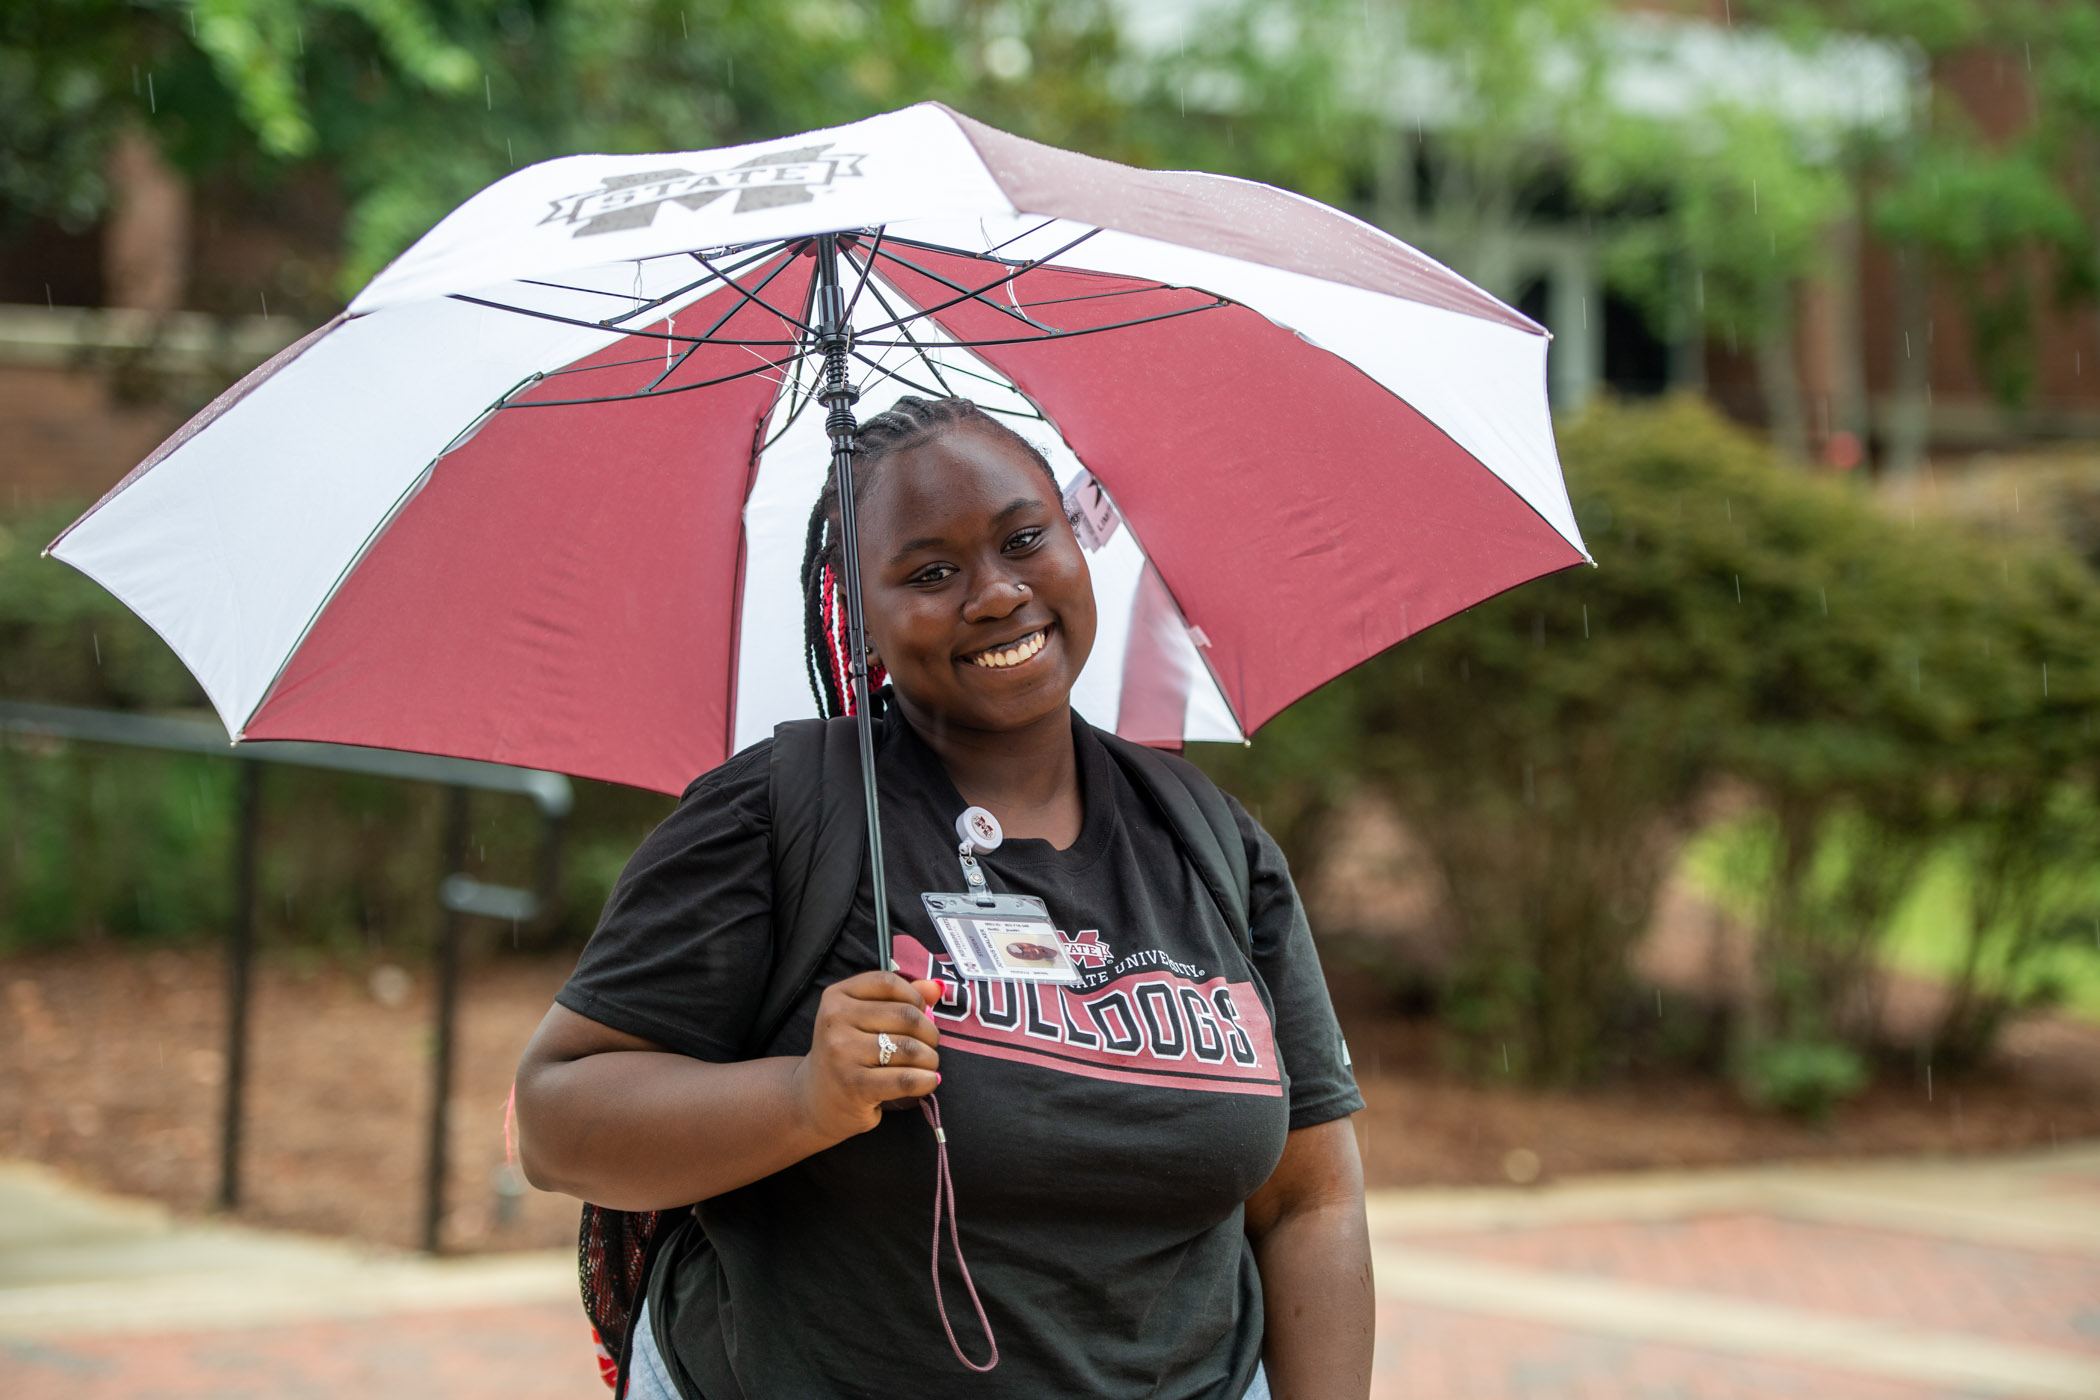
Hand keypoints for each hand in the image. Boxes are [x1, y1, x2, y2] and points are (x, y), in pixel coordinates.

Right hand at [791, 971, 944, 1140]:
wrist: (815, 1101)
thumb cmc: (849, 1054)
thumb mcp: (865, 1020)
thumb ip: (901, 1000)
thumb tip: (937, 987)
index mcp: (837, 996)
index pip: (889, 982)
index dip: (915, 997)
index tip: (921, 1014)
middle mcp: (835, 1020)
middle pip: (906, 1015)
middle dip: (929, 1032)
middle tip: (930, 1046)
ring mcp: (842, 1053)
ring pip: (910, 1048)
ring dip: (930, 1059)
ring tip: (927, 1065)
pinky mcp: (855, 1085)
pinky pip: (906, 1078)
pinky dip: (926, 1080)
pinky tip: (927, 1081)